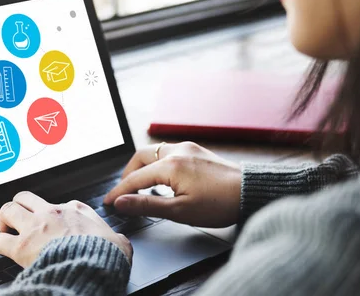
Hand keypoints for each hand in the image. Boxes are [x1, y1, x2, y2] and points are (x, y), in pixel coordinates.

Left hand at [0, 191, 132, 267]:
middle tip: (19, 219)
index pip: (60, 204)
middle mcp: (52, 212)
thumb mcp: (119, 242)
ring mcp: (35, 227)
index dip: (53, 214)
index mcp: (76, 210)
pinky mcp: (22, 246)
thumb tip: (120, 243)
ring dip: (4, 219)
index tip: (53, 223)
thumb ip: (116, 238)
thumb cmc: (106, 255)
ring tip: (4, 229)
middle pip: (26, 197)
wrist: (93, 266)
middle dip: (20, 206)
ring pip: (8, 209)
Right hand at [103, 142, 241, 227]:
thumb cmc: (220, 203)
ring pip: (154, 152)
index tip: (108, 202)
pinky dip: (157, 164)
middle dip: (128, 174)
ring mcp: (188, 148)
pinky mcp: (197, 151)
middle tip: (124, 192)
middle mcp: (177, 151)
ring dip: (143, 167)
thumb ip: (147, 205)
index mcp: (170, 165)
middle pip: (140, 157)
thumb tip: (122, 203)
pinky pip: (168, 152)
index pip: (135, 178)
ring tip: (141, 187)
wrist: (251, 192)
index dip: (119, 192)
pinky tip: (162, 179)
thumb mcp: (180, 211)